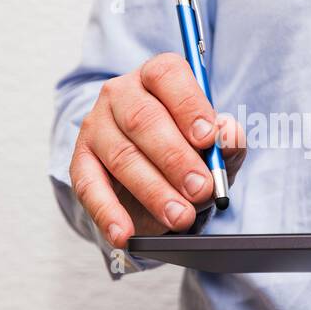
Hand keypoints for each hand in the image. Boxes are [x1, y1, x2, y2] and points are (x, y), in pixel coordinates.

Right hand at [69, 53, 245, 248]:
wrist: (149, 174)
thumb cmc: (186, 149)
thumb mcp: (214, 146)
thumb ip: (226, 141)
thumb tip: (229, 134)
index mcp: (157, 77)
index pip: (167, 76)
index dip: (189, 106)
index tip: (207, 138)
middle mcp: (121, 94)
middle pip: (144, 119)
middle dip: (176, 158)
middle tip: (201, 189)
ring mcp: (96, 126)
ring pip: (123, 156)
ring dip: (154, 191)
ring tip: (180, 217)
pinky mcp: (81, 161)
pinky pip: (90, 187)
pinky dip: (108, 213)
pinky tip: (124, 233)